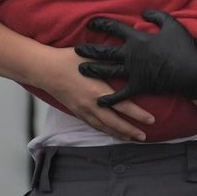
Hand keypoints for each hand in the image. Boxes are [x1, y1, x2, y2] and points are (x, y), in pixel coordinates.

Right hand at [32, 47, 154, 140]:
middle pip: (115, 123)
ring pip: (104, 127)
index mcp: (97, 90)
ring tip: (132, 138)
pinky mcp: (76, 112)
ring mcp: (83, 110)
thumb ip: (109, 61)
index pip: (123, 106)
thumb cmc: (67, 60)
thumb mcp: (91, 57)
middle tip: (144, 136)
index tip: (152, 120)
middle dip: (131, 131)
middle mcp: (91, 104)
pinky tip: (112, 133)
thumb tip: (129, 58)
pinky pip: (94, 125)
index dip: (138, 114)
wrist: (44, 70)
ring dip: (119, 134)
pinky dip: (105, 131)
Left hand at [75, 9, 196, 106]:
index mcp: (138, 39)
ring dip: (93, 70)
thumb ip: (157, 16)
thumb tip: (144, 12)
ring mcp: (133, 71)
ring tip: (81, 69)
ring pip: (107, 71)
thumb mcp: (172, 25)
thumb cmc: (183, 47)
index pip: (115, 28)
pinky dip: (109, 98)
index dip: (102, 24)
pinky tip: (99, 100)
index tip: (91, 23)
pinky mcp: (139, 86)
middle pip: (105, 51)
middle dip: (89, 50)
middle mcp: (131, 54)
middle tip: (77, 49)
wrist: (192, 71)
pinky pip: (120, 94)